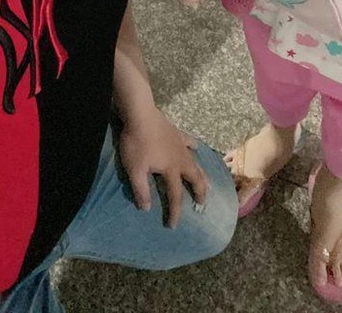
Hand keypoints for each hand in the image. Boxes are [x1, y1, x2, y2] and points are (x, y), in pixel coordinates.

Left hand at [119, 108, 208, 227]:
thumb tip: (147, 209)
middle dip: (200, 192)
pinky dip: (193, 148)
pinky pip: (189, 142)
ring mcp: (181, 145)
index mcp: (171, 170)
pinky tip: (195, 149)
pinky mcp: (177, 134)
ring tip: (207, 183)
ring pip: (196, 162)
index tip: (173, 226)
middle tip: (202, 203)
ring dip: (202, 174)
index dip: (175, 212)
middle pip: (194, 179)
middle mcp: (181, 159)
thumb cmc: (137, 143)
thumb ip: (141, 190)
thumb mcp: (135, 170)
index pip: (175, 196)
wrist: (141, 115)